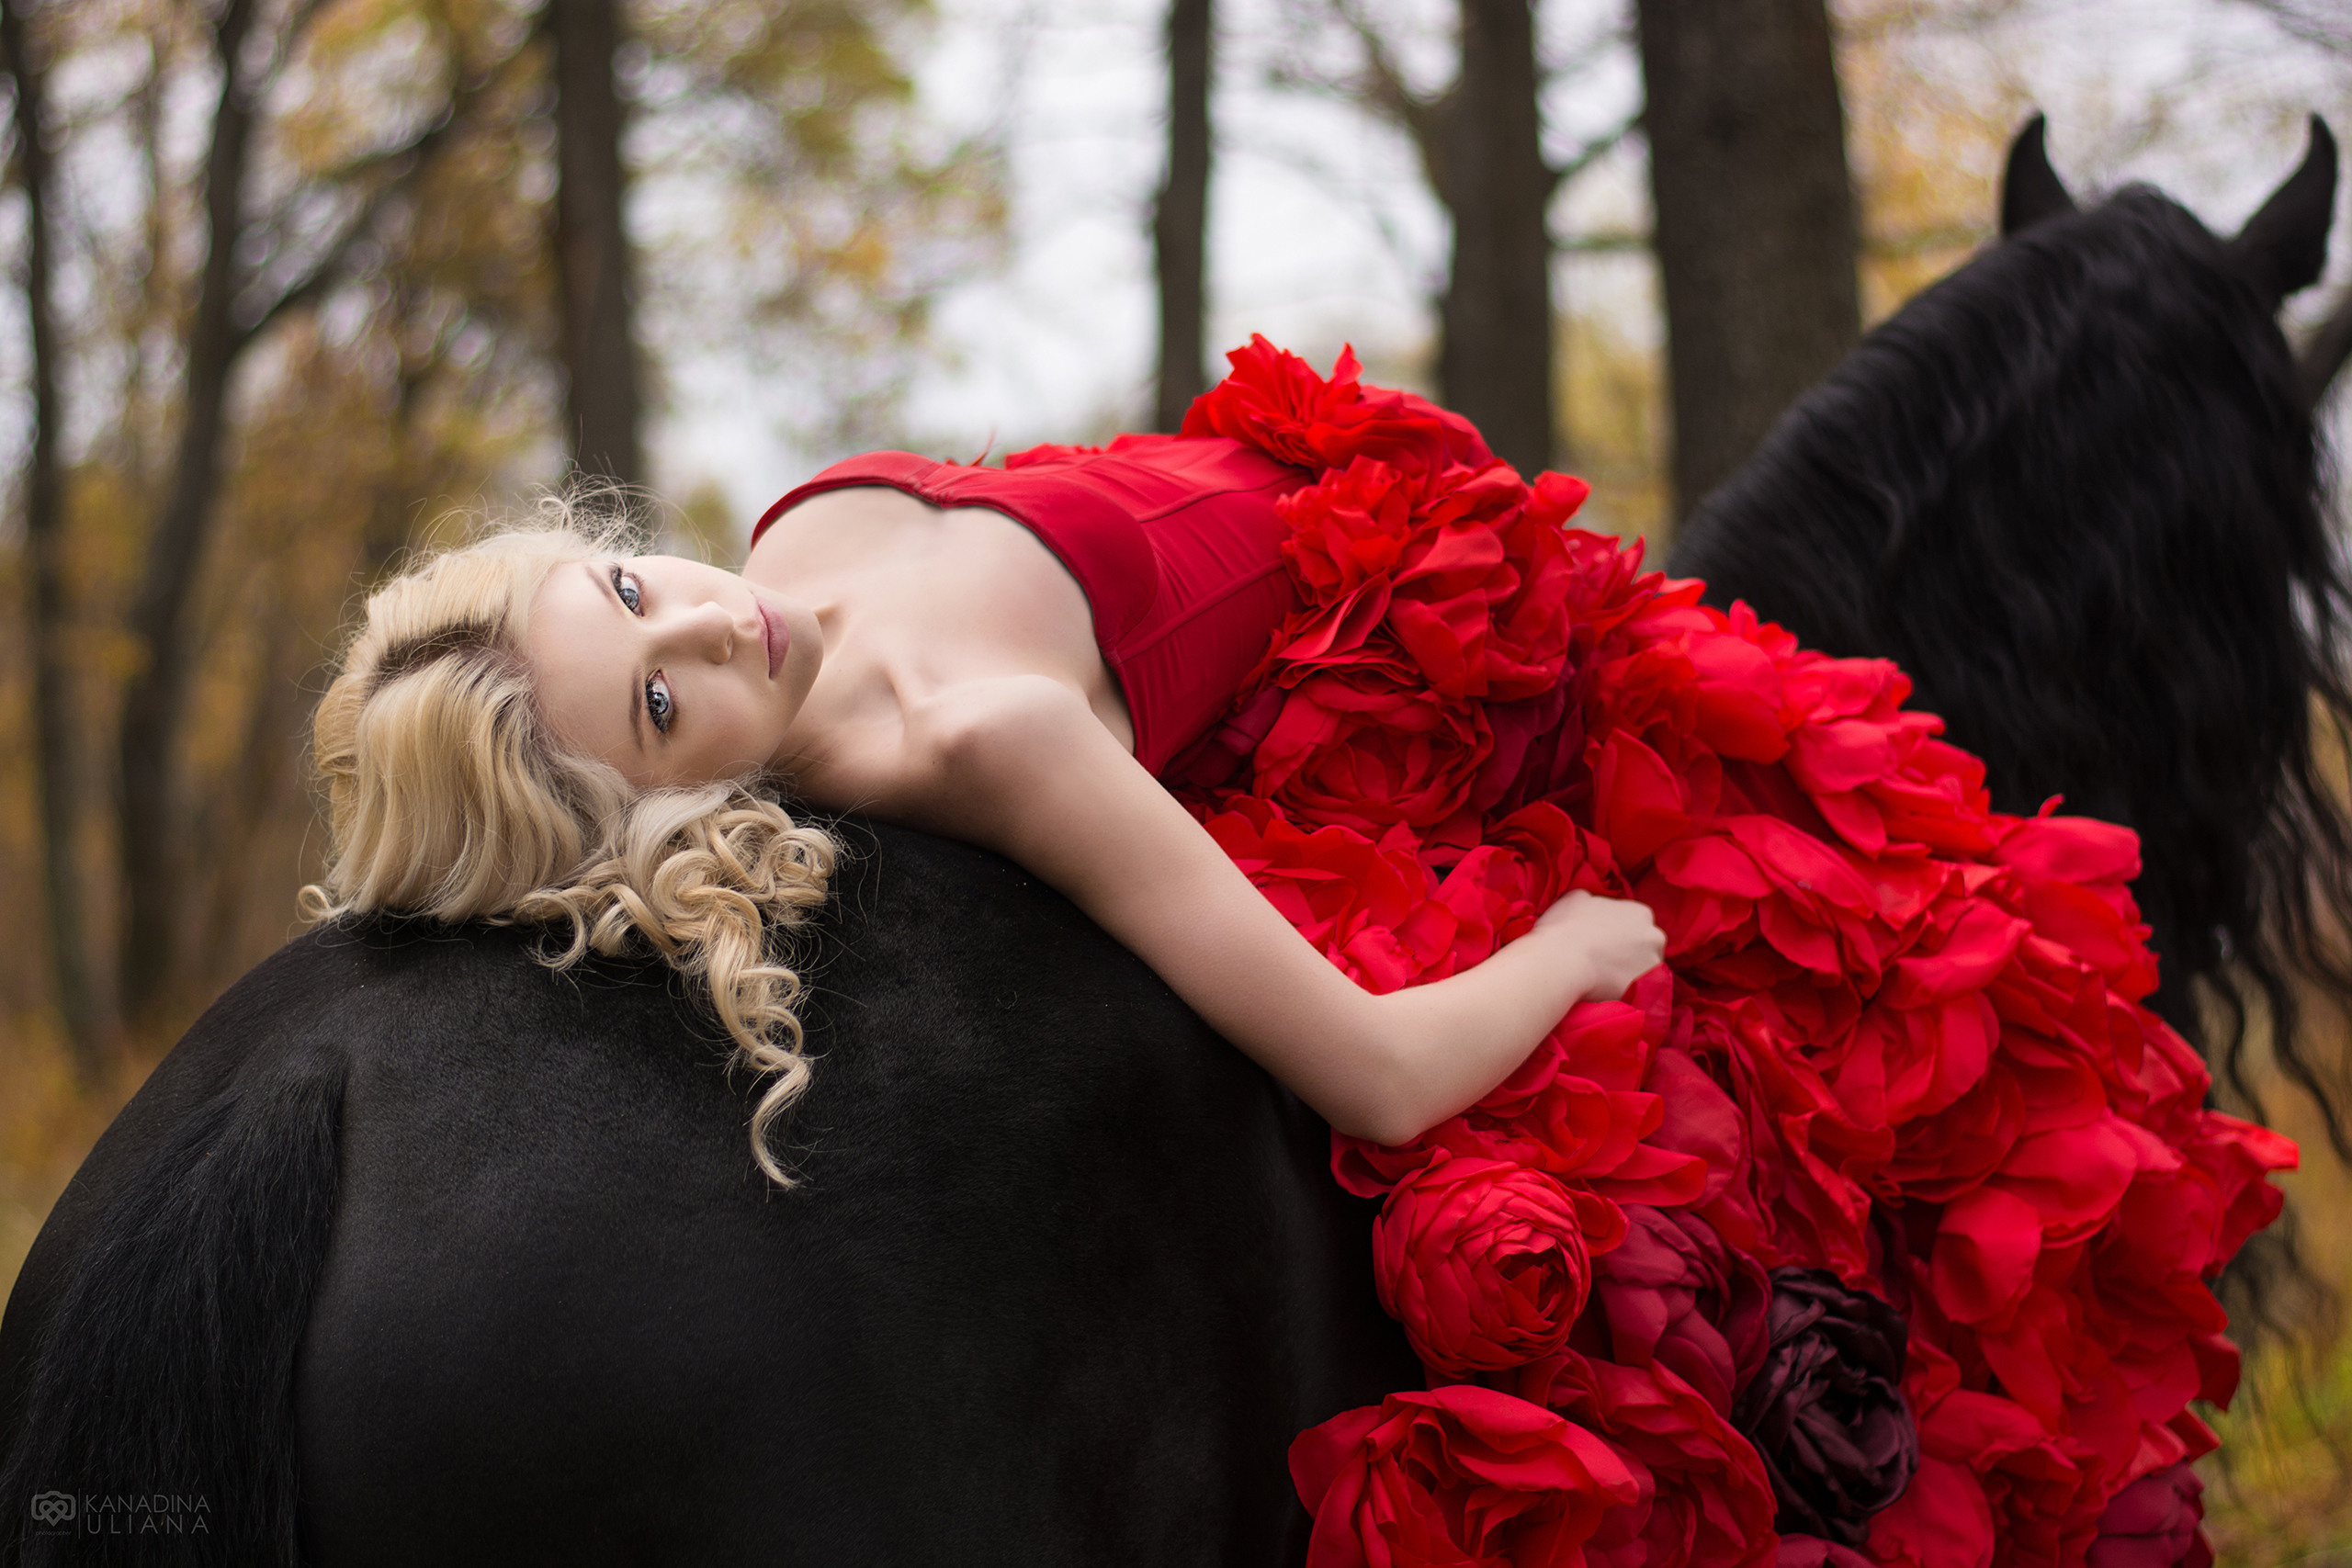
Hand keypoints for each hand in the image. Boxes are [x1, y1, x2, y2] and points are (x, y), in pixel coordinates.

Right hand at [1531, 890, 1665, 1000]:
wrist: (1561, 961)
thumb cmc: (1566, 926)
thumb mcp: (1576, 898)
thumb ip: (1595, 900)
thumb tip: (1593, 905)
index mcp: (1641, 912)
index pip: (1636, 922)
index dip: (1619, 932)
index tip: (1603, 940)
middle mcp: (1654, 936)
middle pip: (1645, 945)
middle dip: (1630, 951)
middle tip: (1604, 959)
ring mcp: (1653, 964)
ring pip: (1644, 969)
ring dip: (1629, 971)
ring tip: (1604, 976)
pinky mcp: (1647, 989)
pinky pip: (1639, 990)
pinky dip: (1626, 989)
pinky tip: (1606, 989)